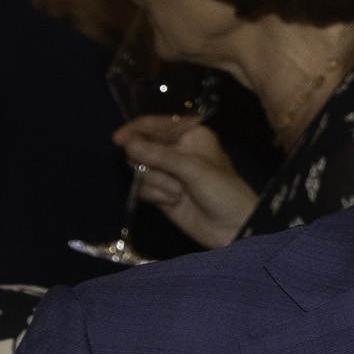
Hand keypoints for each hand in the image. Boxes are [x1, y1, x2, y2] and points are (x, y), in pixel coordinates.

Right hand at [112, 114, 256, 247]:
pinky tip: (174, 202)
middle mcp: (177, 150)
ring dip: (156, 183)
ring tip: (178, 192)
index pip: (156, 125)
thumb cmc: (223, 191)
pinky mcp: (161, 193)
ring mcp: (168, 173)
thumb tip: (127, 145)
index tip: (119, 140)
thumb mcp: (193, 169)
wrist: (234, 228)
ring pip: (140, 170)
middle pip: (141, 147)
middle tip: (164, 175)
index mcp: (190, 135)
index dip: (136, 130)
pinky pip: (142, 188)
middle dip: (149, 163)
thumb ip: (159, 156)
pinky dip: (155, 195)